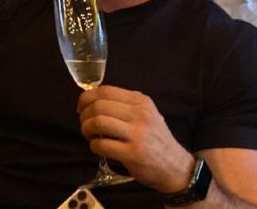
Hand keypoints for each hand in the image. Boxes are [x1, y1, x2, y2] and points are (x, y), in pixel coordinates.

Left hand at [77, 85, 194, 192]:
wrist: (174, 165)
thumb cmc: (156, 139)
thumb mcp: (147, 114)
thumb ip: (125, 105)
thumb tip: (94, 100)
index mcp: (141, 101)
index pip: (106, 90)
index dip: (87, 97)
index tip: (81, 107)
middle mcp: (140, 114)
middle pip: (99, 105)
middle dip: (84, 114)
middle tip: (84, 123)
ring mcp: (137, 134)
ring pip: (98, 122)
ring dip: (86, 129)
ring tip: (89, 134)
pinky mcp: (132, 153)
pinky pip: (101, 144)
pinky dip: (93, 145)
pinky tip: (97, 147)